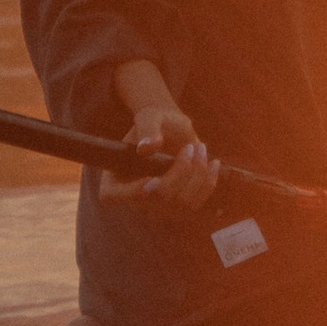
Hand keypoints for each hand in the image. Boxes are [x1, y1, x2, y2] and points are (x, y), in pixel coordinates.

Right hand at [102, 99, 217, 209]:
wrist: (171, 129)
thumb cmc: (156, 121)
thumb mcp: (150, 117)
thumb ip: (148, 129)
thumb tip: (145, 148)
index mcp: (114, 179)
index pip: (113, 195)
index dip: (132, 193)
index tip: (153, 180)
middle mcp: (134, 199)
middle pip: (157, 199)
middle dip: (180, 173)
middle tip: (190, 147)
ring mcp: (157, 207)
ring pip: (180, 205)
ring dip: (197, 176)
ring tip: (200, 149)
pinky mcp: (178, 208)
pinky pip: (195, 205)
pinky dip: (208, 184)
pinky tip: (213, 163)